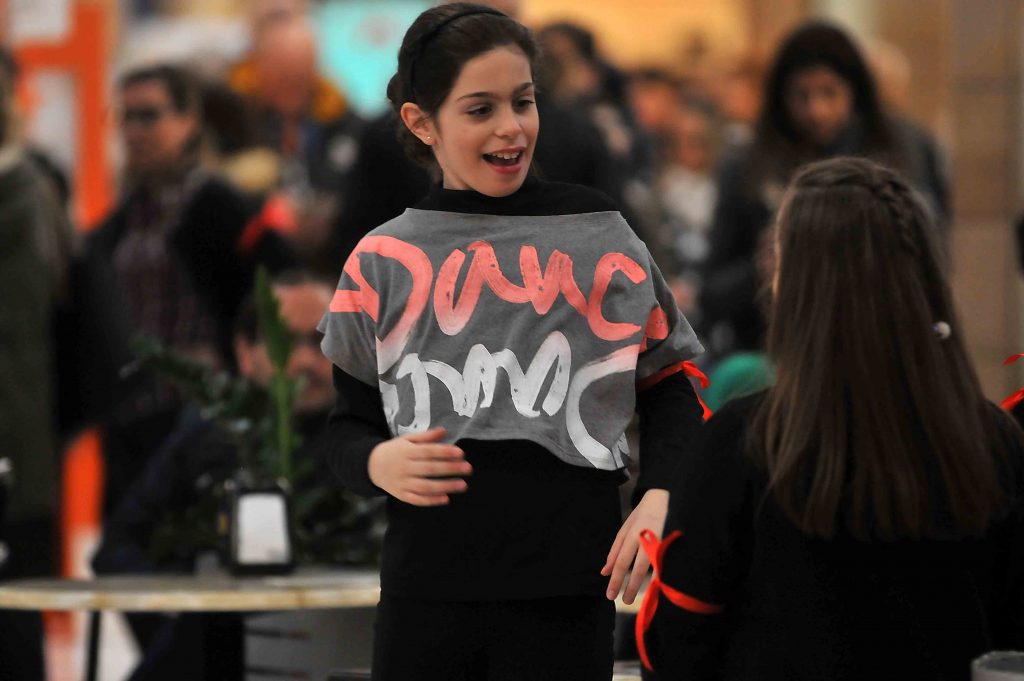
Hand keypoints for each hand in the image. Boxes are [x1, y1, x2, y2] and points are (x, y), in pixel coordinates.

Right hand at [368, 427, 470, 505]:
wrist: (372, 466)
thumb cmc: (395, 451)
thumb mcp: (407, 439)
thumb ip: (425, 436)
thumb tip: (444, 430)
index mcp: (407, 452)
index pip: (428, 452)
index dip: (445, 452)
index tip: (461, 453)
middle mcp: (404, 468)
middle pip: (430, 469)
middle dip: (450, 469)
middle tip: (468, 468)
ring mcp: (403, 483)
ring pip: (425, 487)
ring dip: (445, 486)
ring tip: (463, 485)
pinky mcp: (401, 495)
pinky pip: (417, 500)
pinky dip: (431, 500)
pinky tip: (446, 498)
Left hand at [601, 488, 668, 603]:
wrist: (666, 497)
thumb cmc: (642, 515)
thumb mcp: (625, 529)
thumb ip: (615, 551)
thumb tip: (604, 572)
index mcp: (633, 534)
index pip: (622, 561)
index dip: (616, 580)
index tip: (610, 595)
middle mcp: (647, 538)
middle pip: (638, 568)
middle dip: (630, 587)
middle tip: (624, 602)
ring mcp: (663, 541)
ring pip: (655, 568)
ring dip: (648, 585)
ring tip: (642, 599)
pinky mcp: (675, 543)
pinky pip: (667, 564)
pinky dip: (663, 576)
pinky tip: (659, 587)